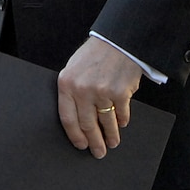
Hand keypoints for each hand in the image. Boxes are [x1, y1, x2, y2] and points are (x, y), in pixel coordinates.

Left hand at [57, 37, 142, 158]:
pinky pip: (121, 113)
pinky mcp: (120, 92)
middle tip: (98, 152)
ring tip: (112, 143)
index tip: (81, 145)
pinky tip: (122, 123)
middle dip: (94, 142)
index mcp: (67, 83)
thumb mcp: (76, 67)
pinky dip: (123, 120)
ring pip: (105, 122)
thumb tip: (77, 117)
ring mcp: (102, 92)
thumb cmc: (97, 52)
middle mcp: (82, 90)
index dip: (75, 136)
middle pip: (87, 125)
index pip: (68, 119)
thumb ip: (73, 89)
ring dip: (110, 136)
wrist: (120, 38)